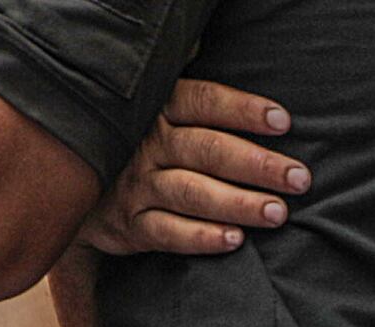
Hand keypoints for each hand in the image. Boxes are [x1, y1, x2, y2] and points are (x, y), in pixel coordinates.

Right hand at [86, 77, 304, 257]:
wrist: (75, 190)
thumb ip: (190, 93)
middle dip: (258, 165)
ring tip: (277, 212)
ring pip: (192, 193)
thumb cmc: (137, 144)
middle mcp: (147, 144)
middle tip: (299, 179)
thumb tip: (210, 38)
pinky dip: (201, 237)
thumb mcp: (155, 110)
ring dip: (238, 203)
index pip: (204, 102)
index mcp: (159, 109)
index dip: (244, 110)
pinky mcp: (129, 226)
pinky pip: (168, 233)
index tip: (283, 122)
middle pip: (208, 150)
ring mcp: (137, 185)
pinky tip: (234, 240)